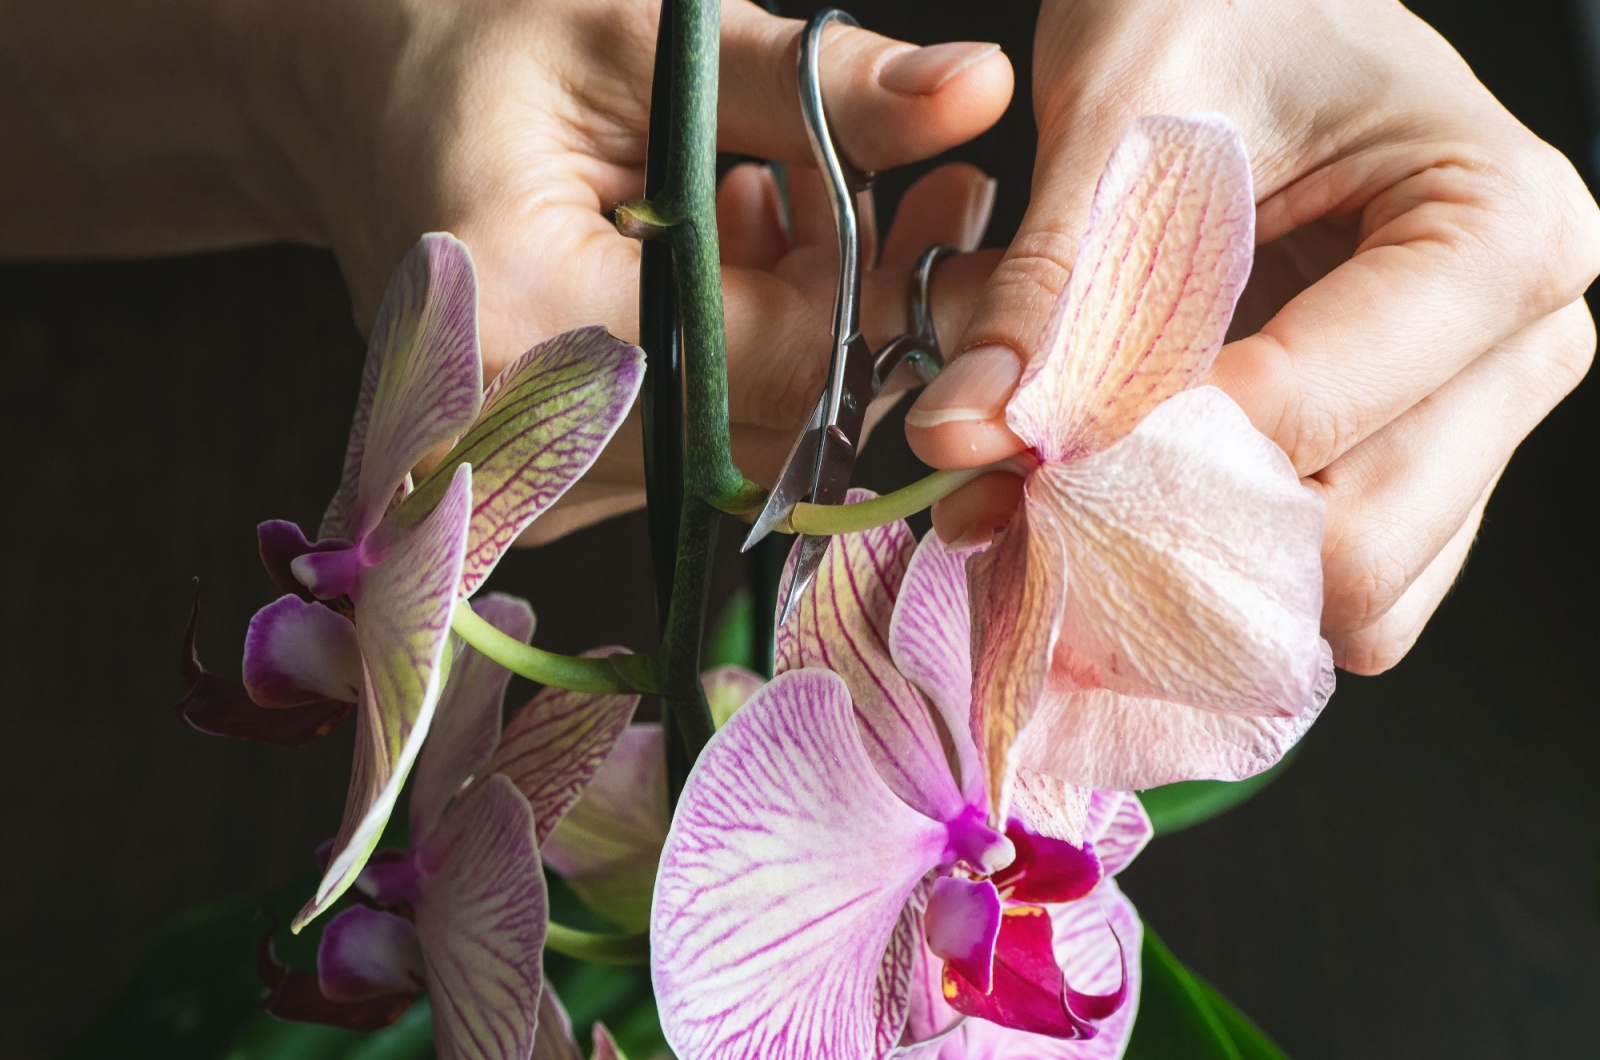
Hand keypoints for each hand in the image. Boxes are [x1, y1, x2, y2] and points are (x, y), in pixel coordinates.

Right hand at [270, 0, 1010, 540]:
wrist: (344, 107)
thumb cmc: (471, 48)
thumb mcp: (643, 38)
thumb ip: (811, 86)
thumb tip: (979, 90)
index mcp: (525, 309)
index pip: (775, 357)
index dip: (884, 293)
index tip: (942, 209)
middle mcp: (514, 429)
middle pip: (774, 416)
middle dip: (855, 310)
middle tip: (894, 195)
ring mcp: (527, 479)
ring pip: (749, 438)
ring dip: (799, 331)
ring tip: (771, 201)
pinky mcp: (547, 489)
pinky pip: (700, 449)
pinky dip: (740, 362)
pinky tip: (713, 262)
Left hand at [904, 0, 1599, 673]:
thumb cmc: (1223, 4)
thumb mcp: (1127, 113)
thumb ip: (1054, 283)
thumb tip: (966, 436)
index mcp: (1499, 232)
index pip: (1308, 419)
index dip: (1143, 450)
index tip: (1020, 442)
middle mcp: (1520, 344)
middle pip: (1354, 544)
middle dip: (1166, 533)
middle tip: (1027, 481)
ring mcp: (1474, 418)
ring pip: (1348, 592)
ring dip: (1184, 568)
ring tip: (1070, 481)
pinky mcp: (1411, 460)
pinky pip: (1326, 579)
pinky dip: (1215, 570)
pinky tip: (1124, 500)